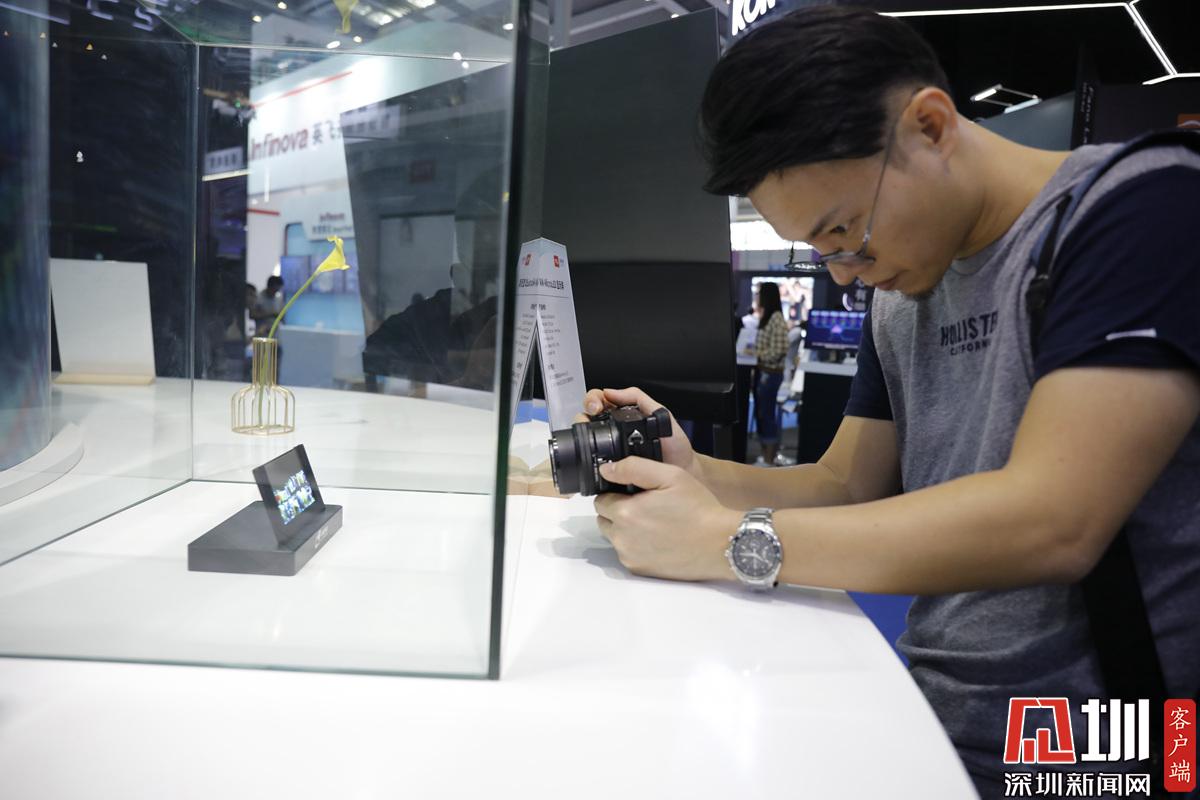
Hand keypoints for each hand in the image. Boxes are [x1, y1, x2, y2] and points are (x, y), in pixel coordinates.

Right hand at [577, 386, 698, 480]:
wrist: (682, 471)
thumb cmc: (674, 445)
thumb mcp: (660, 413)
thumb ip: (639, 398)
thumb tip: (611, 392)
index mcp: (622, 416)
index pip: (599, 401)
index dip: (594, 399)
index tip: (598, 404)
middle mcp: (612, 432)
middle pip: (587, 418)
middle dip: (585, 413)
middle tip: (594, 414)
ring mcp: (609, 452)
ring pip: (586, 439)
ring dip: (583, 433)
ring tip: (590, 434)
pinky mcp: (610, 471)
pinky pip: (593, 464)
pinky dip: (587, 459)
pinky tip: (591, 455)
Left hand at [593, 456, 740, 581]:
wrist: (720, 544)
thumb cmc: (699, 509)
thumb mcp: (670, 475)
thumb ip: (633, 468)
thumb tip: (605, 470)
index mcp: (626, 512)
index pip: (601, 500)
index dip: (617, 493)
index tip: (636, 493)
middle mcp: (622, 538)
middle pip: (605, 519)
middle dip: (619, 511)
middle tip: (647, 506)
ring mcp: (630, 556)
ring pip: (615, 537)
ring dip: (626, 529)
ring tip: (655, 523)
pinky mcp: (639, 569)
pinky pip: (627, 553)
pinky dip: (636, 546)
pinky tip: (658, 539)